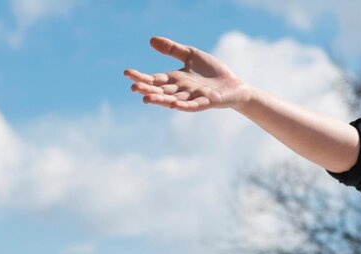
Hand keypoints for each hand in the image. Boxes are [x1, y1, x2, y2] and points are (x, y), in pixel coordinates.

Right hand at [124, 37, 249, 111]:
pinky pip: (194, 106)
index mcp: (176, 79)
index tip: (127, 73)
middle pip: (161, 90)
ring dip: (160, 100)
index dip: (142, 77)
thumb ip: (172, 49)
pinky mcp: (207, 102)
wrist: (234, 84)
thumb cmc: (212, 71)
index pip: (155, 78)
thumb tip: (151, 40)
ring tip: (146, 99)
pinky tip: (174, 105)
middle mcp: (182, 90)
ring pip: (174, 100)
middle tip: (133, 87)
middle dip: (148, 89)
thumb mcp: (191, 55)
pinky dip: (184, 106)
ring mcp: (194, 97)